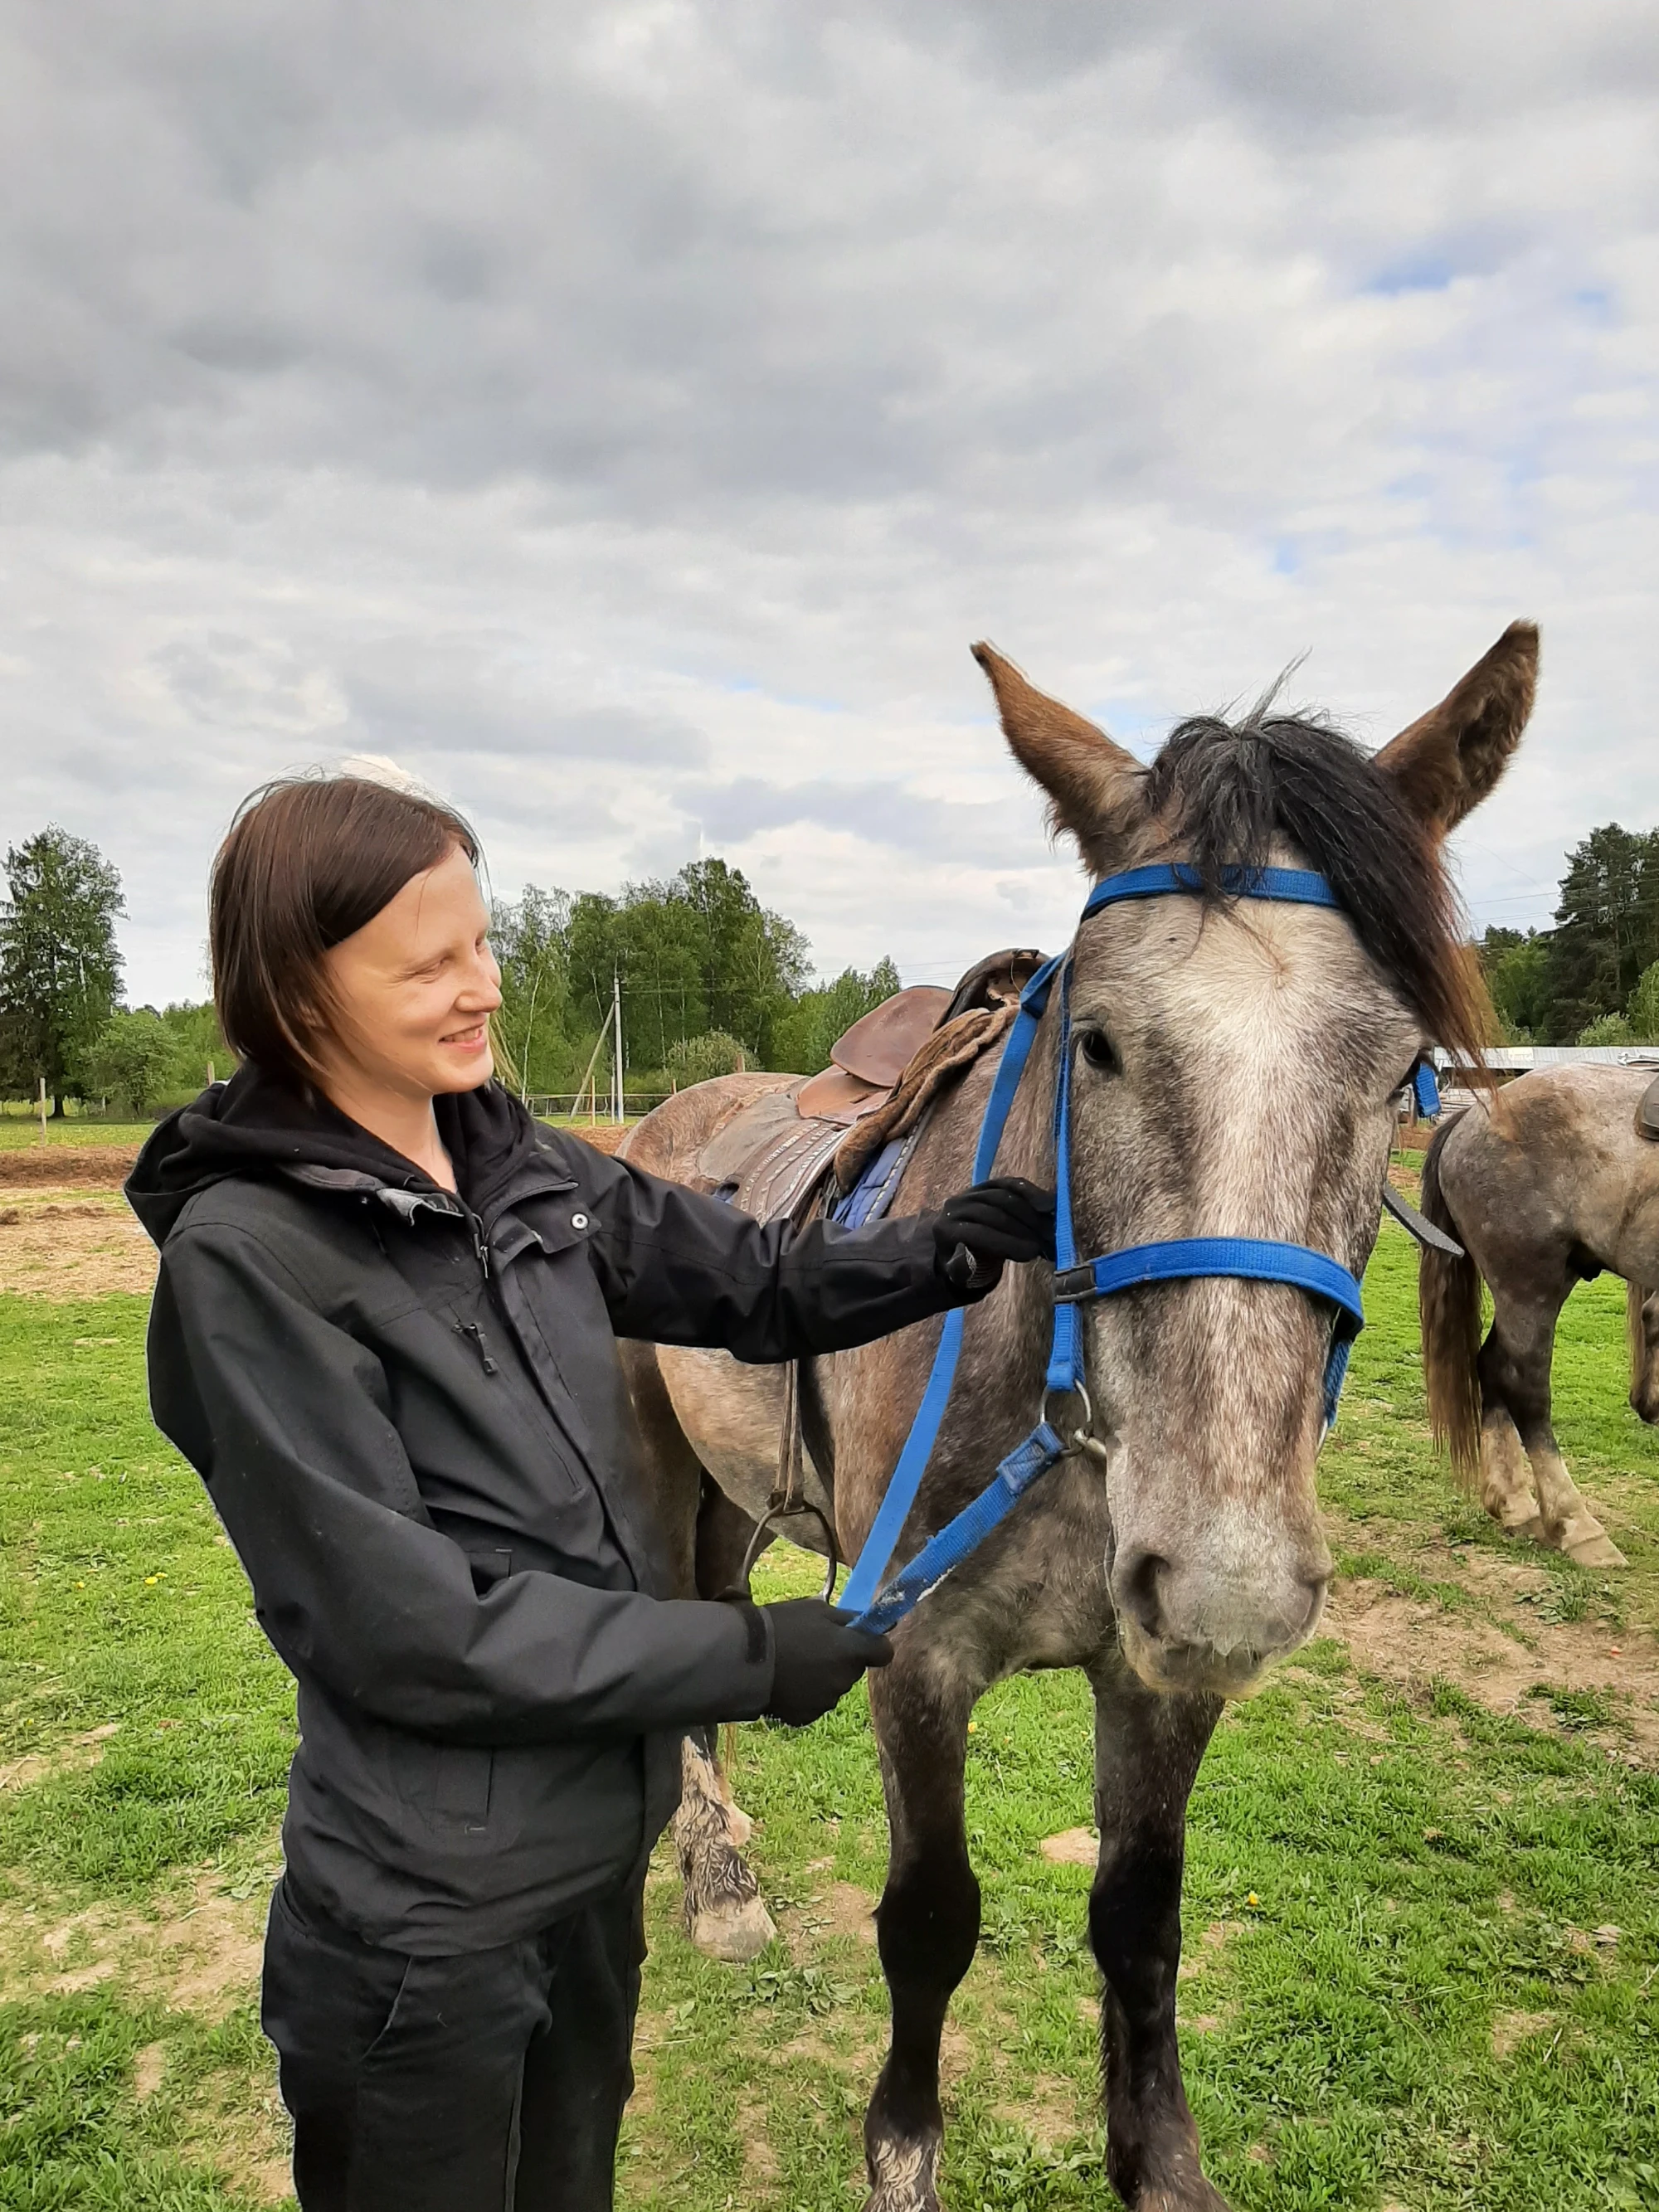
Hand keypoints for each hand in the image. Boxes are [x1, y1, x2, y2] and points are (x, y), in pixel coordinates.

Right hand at [763, 1598, 892, 1725]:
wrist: (743, 1659)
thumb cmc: (781, 1627)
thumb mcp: (816, 1609)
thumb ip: (848, 1618)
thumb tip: (871, 1621)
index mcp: (851, 1650)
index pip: (884, 1652)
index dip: (875, 1644)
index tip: (862, 1638)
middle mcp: (845, 1679)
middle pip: (855, 1668)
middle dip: (842, 1658)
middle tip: (814, 1645)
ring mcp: (826, 1700)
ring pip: (834, 1685)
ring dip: (823, 1676)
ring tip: (794, 1662)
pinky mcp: (807, 1716)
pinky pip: (815, 1702)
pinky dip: (806, 1693)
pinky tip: (786, 1680)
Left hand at [932, 1176, 1056, 1292]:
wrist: (959, 1243)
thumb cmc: (964, 1264)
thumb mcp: (959, 1275)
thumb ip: (962, 1271)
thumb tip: (969, 1263)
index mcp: (945, 1229)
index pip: (979, 1234)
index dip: (1007, 1243)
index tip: (1032, 1253)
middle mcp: (954, 1206)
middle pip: (993, 1214)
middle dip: (1023, 1229)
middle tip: (1047, 1242)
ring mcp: (970, 1192)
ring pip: (1003, 1197)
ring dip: (1030, 1213)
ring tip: (1050, 1228)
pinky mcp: (986, 1184)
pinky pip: (1009, 1184)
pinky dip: (1029, 1192)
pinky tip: (1047, 1204)